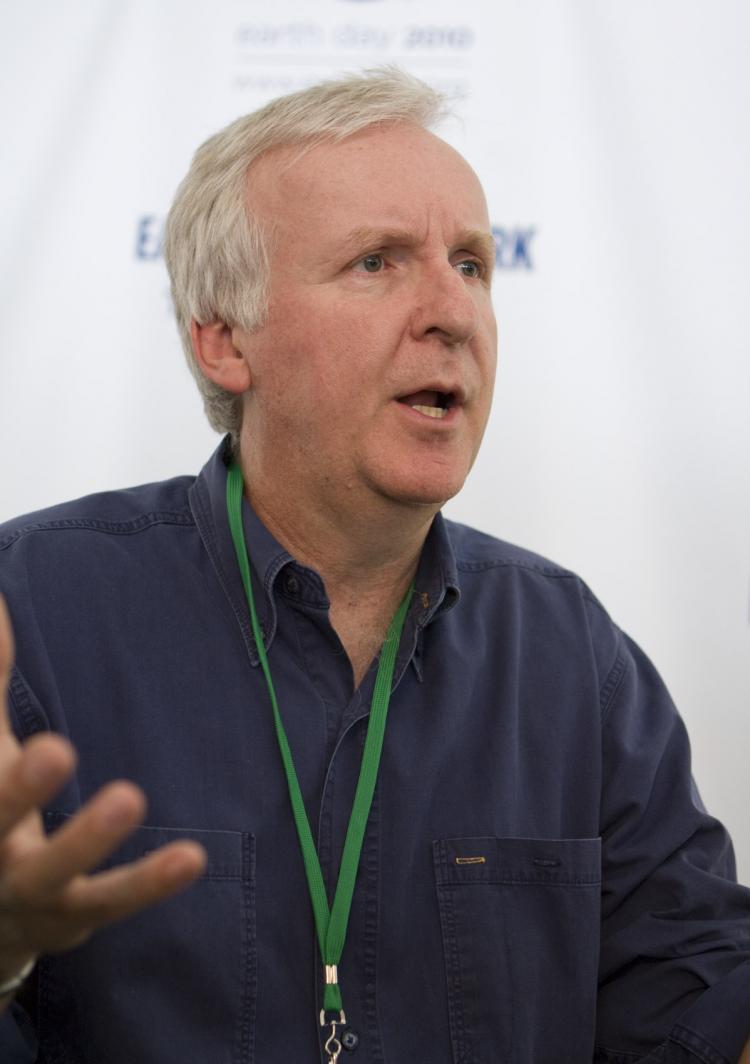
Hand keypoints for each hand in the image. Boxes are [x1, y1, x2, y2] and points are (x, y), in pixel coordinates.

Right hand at [0, 595, 205, 998]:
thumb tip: (0, 603)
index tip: (19, 695)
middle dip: (18, 791)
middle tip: (55, 749)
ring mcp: (29, 892)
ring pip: (53, 873)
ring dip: (87, 838)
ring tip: (128, 797)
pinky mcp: (74, 916)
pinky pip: (111, 901)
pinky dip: (148, 882)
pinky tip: (192, 857)